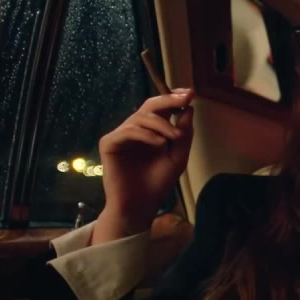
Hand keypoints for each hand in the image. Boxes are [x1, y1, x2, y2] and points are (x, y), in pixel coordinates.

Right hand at [93, 89, 194, 243]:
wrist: (140, 206)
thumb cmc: (158, 183)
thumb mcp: (178, 157)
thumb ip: (183, 134)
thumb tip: (189, 109)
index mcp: (150, 131)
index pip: (160, 107)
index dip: (173, 97)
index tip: (190, 93)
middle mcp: (134, 130)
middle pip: (149, 105)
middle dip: (168, 100)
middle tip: (185, 98)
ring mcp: (120, 136)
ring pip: (141, 117)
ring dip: (162, 124)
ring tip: (175, 137)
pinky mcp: (109, 144)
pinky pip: (127, 131)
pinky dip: (145, 134)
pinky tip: (160, 144)